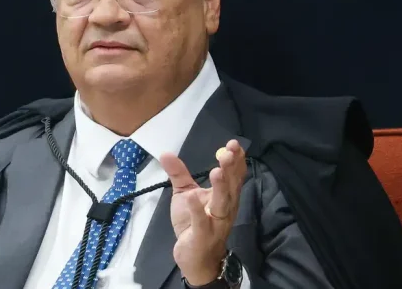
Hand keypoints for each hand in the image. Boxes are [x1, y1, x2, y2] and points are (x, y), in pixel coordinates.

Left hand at [161, 139, 246, 285]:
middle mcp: (225, 208)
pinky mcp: (202, 235)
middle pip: (231, 186)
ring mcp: (215, 222)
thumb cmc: (193, 223)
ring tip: (217, 170)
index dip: (236, 160)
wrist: (194, 258)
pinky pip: (201, 222)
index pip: (234, 176)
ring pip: (222, 203)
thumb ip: (179, 174)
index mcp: (225, 196)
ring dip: (220, 187)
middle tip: (228, 151)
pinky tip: (192, 197)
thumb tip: (166, 153)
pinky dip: (197, 210)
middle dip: (231, 168)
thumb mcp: (185, 194)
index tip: (233, 144)